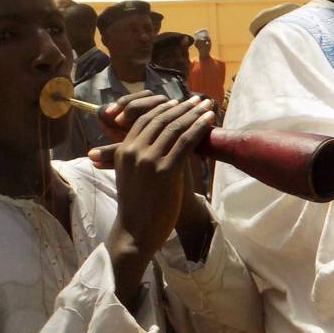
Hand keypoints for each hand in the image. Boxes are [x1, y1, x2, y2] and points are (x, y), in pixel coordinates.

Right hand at [101, 95, 215, 256]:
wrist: (136, 233)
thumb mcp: (131, 175)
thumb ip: (139, 156)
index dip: (165, 108)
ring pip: (175, 128)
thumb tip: (156, 140)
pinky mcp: (165, 171)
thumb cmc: (138, 207)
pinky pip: (185, 142)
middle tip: (199, 99)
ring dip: (194, 114)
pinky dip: (199, 128)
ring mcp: (148, 160)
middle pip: (161, 119)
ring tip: (208, 106)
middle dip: (183, 107)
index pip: (145, 119)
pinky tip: (209, 122)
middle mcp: (134, 151)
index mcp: (123, 150)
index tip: (181, 102)